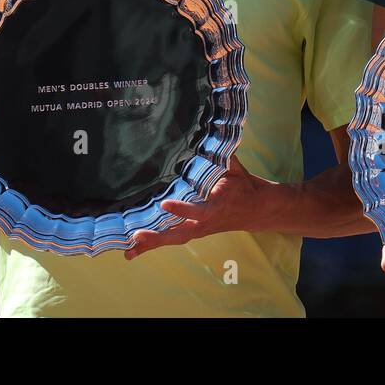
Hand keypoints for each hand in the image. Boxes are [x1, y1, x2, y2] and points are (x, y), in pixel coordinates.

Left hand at [124, 155, 272, 258]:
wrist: (257, 210)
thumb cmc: (244, 186)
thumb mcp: (236, 169)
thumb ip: (222, 157)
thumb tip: (212, 134)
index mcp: (216, 206)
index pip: (197, 210)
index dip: (181, 209)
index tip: (164, 204)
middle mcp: (205, 222)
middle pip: (179, 233)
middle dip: (158, 236)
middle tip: (136, 235)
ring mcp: (199, 229)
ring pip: (173, 239)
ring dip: (151, 245)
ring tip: (128, 251)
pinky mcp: (193, 232)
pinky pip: (171, 240)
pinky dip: (152, 245)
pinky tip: (132, 251)